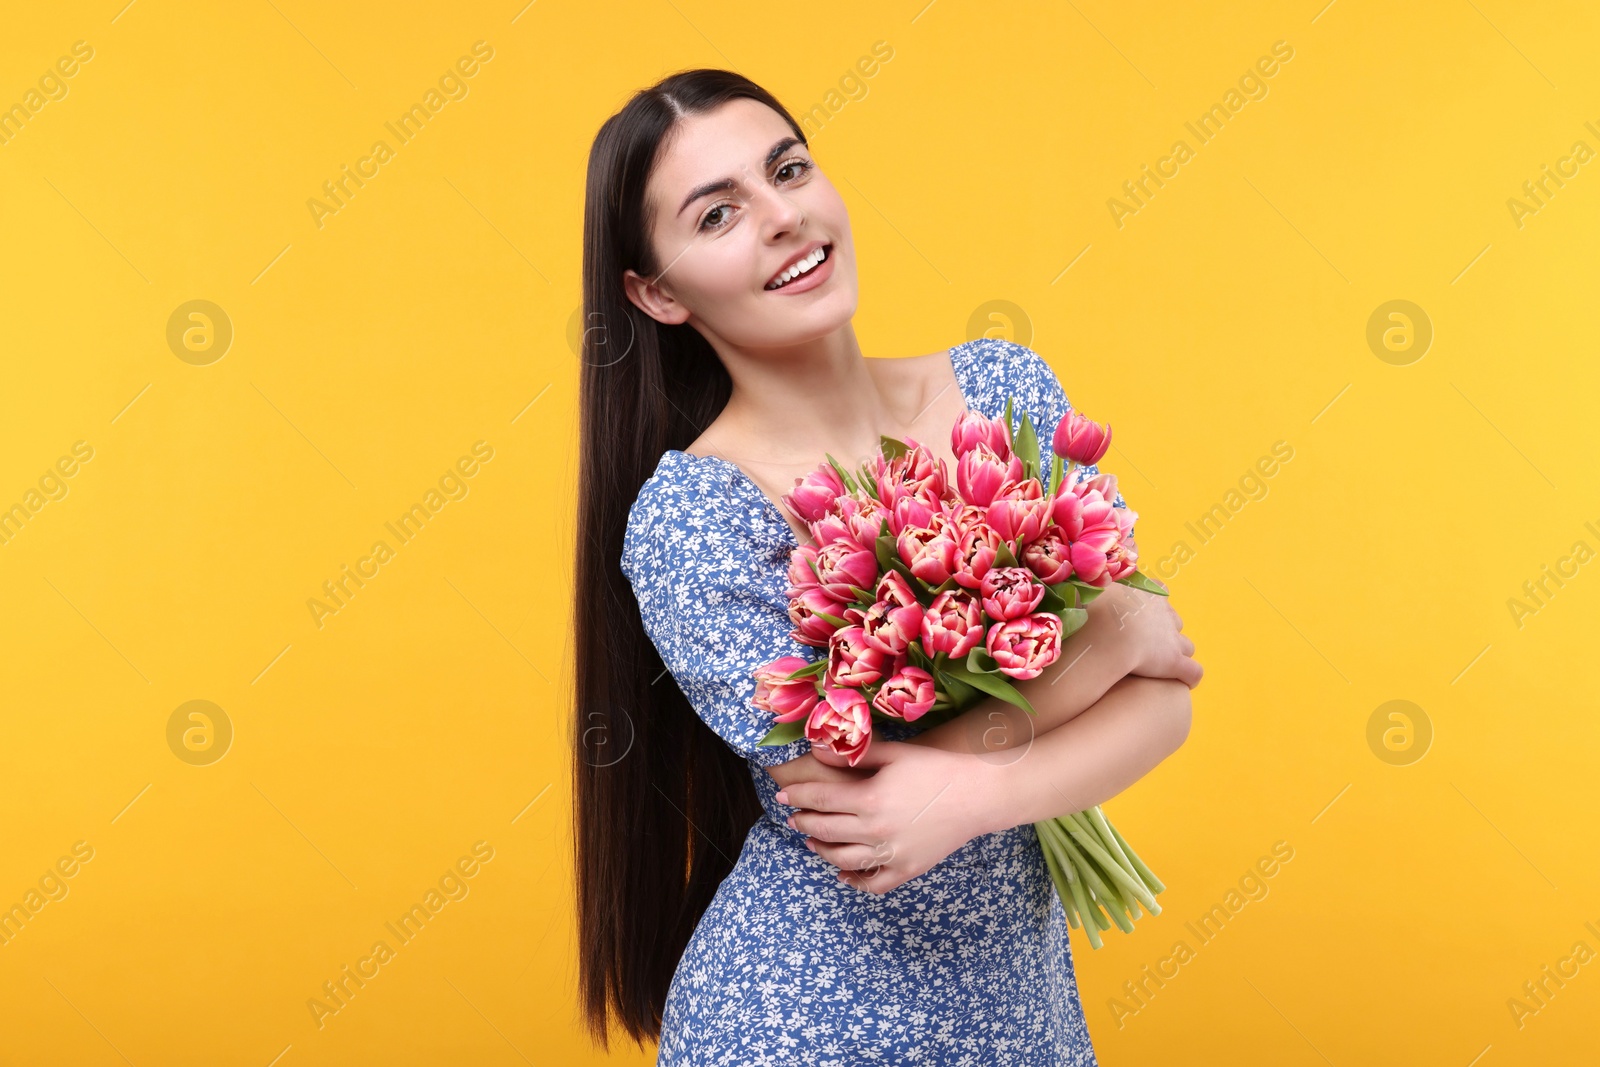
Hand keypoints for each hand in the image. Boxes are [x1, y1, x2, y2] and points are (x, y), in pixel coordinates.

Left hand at [771, 739, 997, 894]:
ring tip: (811, 841)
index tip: (782, 796)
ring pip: (843, 859)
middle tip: (793, 818)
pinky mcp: (907, 869)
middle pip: (825, 830)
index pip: (820, 799)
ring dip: (822, 850)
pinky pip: (874, 882)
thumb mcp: (895, 753)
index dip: (797, 797)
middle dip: (804, 823)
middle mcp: (875, 830)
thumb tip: (818, 749)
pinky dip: (855, 881)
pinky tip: (843, 874)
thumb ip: (856, 754)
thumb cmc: (936, 768)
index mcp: (869, 798)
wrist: (978, 795)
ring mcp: (891, 853)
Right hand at [1081, 582, 1202, 688]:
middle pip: (1174, 621)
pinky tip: (1183, 683)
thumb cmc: (1093, 611)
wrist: (1104, 633)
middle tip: (1144, 644)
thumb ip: (1094, 588)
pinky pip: (1192, 672)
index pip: (1159, 592)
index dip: (1152, 606)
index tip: (1138, 615)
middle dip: (1165, 631)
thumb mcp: (1091, 590)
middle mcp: (1164, 613)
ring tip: (1161, 667)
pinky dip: (1189, 677)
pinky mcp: (1174, 662)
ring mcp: (1172, 638)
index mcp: (1147, 595)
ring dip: (1177, 654)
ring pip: (1186, 645)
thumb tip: (1082, 585)